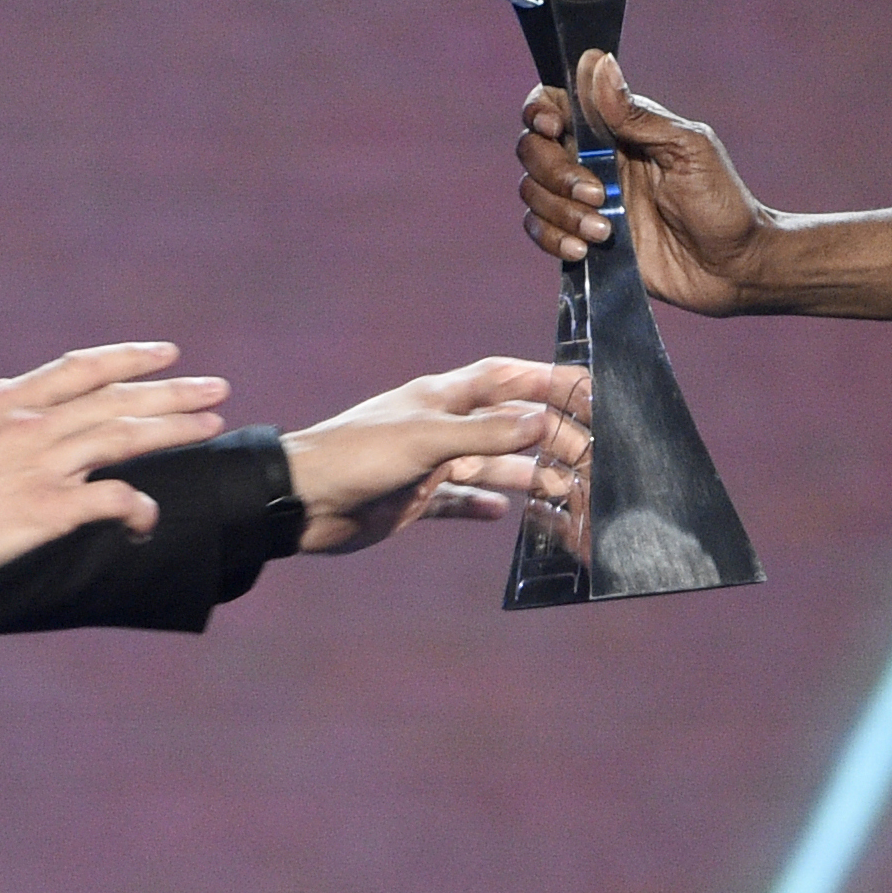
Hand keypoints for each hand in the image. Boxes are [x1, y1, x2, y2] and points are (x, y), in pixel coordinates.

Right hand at [0, 342, 225, 577]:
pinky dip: (139, 508)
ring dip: (174, 430)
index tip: (166, 354)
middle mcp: (33, 426)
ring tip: (211, 425)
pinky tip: (149, 518)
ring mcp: (43, 465)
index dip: (129, 358)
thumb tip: (8, 390)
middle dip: (172, 392)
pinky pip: (112, 501)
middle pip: (117, 400)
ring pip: (125, 438)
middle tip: (216, 388)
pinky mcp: (48, 510)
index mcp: (9, 402)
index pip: (82, 369)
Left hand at [281, 356, 573, 553]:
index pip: (505, 378)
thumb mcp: (426, 440)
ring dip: (529, 476)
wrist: (302, 502)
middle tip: (589, 458)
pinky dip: (484, 506)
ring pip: (492, 466)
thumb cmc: (357, 456)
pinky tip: (507, 514)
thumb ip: (485, 431)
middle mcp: (439, 427)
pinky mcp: (417, 499)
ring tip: (567, 491)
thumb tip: (543, 420)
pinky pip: (460, 500)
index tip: (587, 389)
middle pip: (508, 426)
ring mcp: (430, 464)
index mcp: (441, 398)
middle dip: (549, 438)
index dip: (545, 379)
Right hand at [516, 50, 765, 313]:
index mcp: (615, 129)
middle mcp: (593, 160)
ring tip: (605, 231)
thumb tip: (597, 63)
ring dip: (560, 211)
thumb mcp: (687, 148)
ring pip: (532, 191)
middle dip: (554, 171)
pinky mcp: (583, 239)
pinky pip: (540, 231)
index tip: (553, 127)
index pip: (555, 103)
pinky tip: (585, 248)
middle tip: (596, 194)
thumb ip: (636, 113)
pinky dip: (552, 238)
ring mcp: (585, 201)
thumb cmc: (721, 201)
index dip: (540, 111)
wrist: (733, 266)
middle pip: (532, 149)